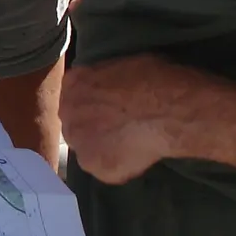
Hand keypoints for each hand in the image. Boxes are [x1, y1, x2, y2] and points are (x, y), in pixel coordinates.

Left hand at [59, 53, 203, 184]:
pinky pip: (105, 169)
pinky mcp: (94, 166)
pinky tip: (138, 157)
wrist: (166, 110)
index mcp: (74, 83)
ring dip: (105, 148)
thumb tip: (114, 89)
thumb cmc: (153, 79)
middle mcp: (68, 112)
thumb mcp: (123, 66)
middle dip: (95, 127)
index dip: (94, 104)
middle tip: (121, 128)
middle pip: (77, 123)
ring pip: (89, 149)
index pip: (76, 96)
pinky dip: (120, 167)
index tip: (111, 109)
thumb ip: (107, 81)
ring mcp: (78, 142)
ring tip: (132, 145)